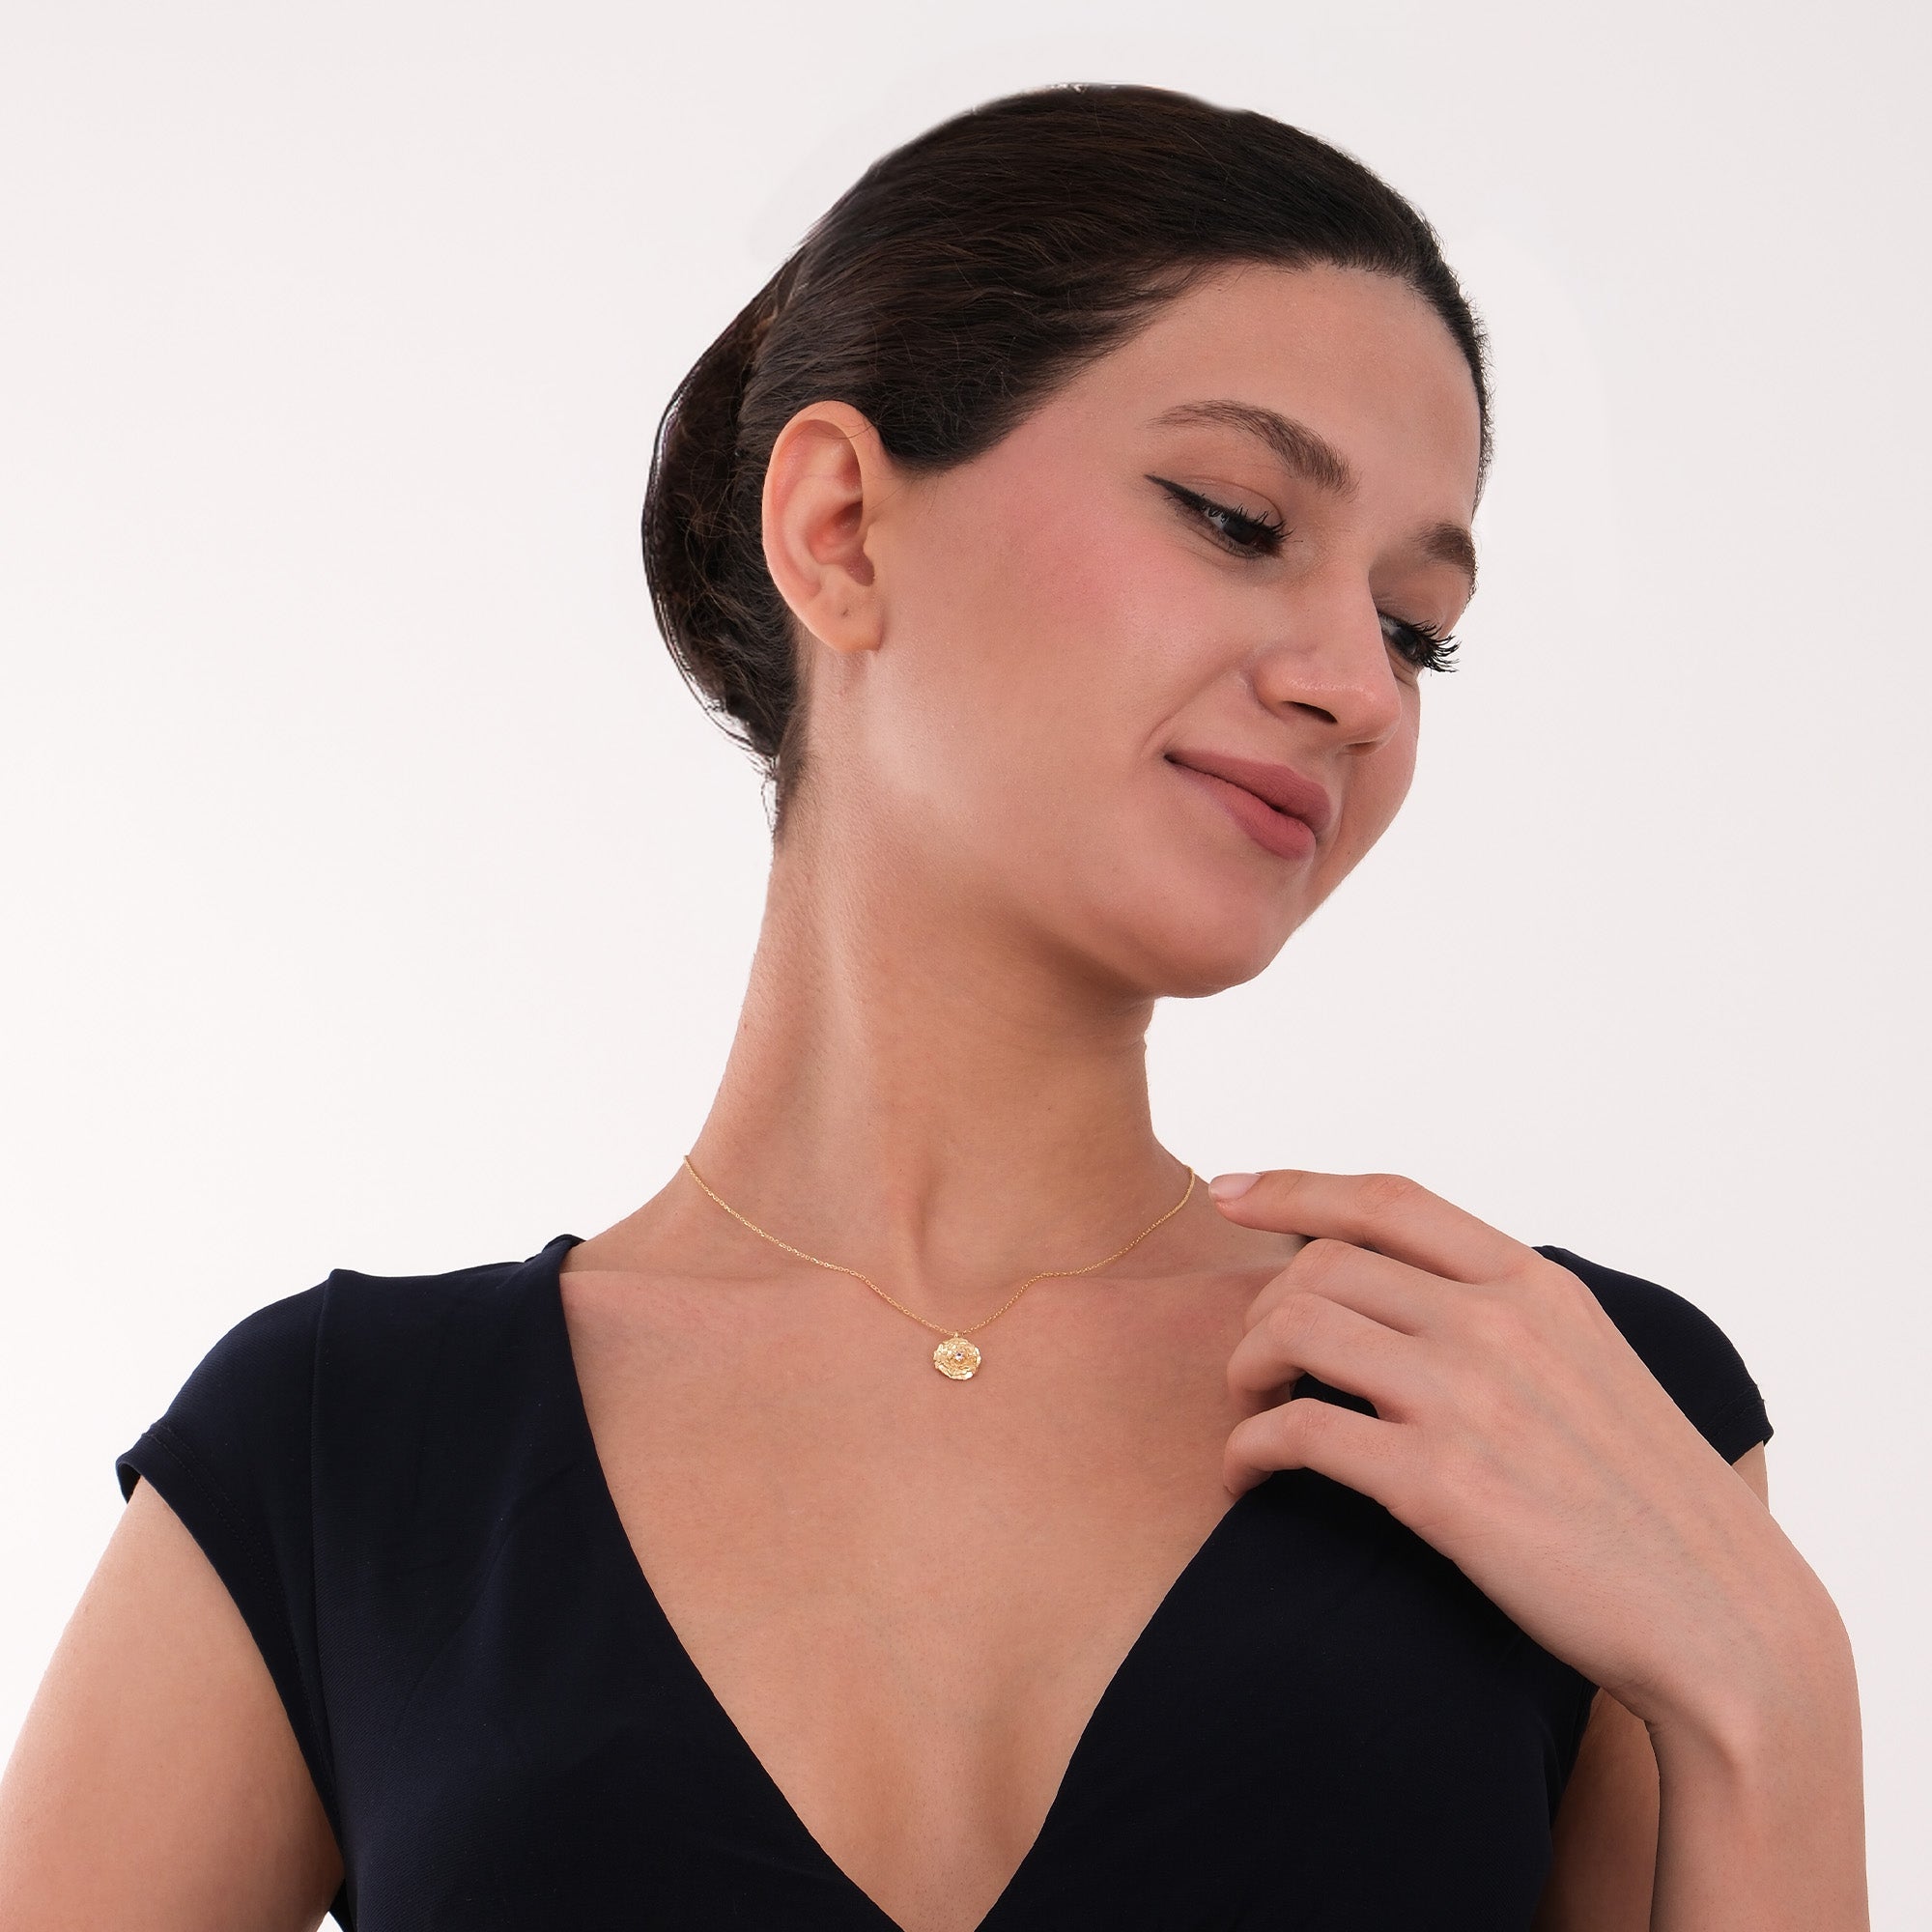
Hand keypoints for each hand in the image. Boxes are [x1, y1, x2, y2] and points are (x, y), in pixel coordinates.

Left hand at [1210, 1168, 1811, 1731]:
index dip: (1294, 1187)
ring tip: (1249, 1412)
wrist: (1722, 1623)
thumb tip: (1417, 1295)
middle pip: (1323, 1265)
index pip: (1389, 1200)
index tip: (1228, 1193)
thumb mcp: (1592, 1369)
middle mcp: (1499, 1324)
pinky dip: (1247, 1448)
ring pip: (1295, 1328)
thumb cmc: (1651, 1507)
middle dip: (1263, 1308)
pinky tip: (1245, 1478)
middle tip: (1255, 1365)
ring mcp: (1467, 1398)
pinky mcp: (1439, 1484)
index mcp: (1538, 1287)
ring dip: (1245, 1368)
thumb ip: (1508, 1321)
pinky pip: (1297, 1431)